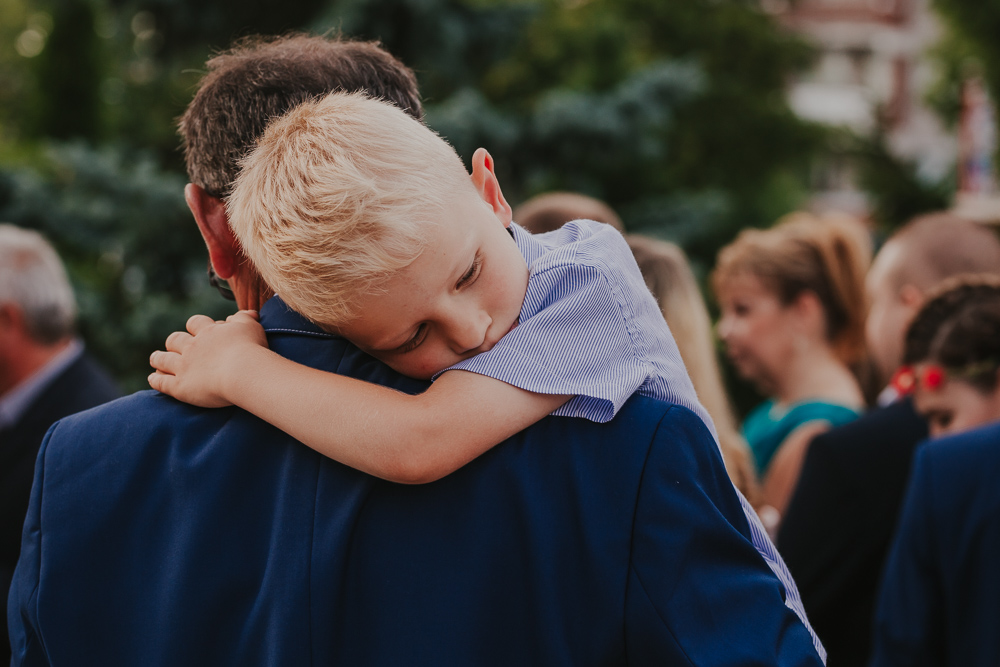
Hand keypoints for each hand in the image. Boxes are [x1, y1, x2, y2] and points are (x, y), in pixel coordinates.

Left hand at [148, 310, 266, 407]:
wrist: (243, 371)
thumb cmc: (251, 348)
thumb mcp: (251, 326)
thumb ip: (245, 318)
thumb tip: (245, 313)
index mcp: (208, 332)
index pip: (195, 323)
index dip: (195, 326)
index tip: (198, 330)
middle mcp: (192, 347)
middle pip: (175, 340)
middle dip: (173, 342)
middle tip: (173, 345)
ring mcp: (183, 366)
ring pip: (163, 359)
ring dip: (158, 358)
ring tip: (155, 359)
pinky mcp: (179, 386)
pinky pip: (162, 382)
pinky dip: (156, 380)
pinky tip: (152, 379)